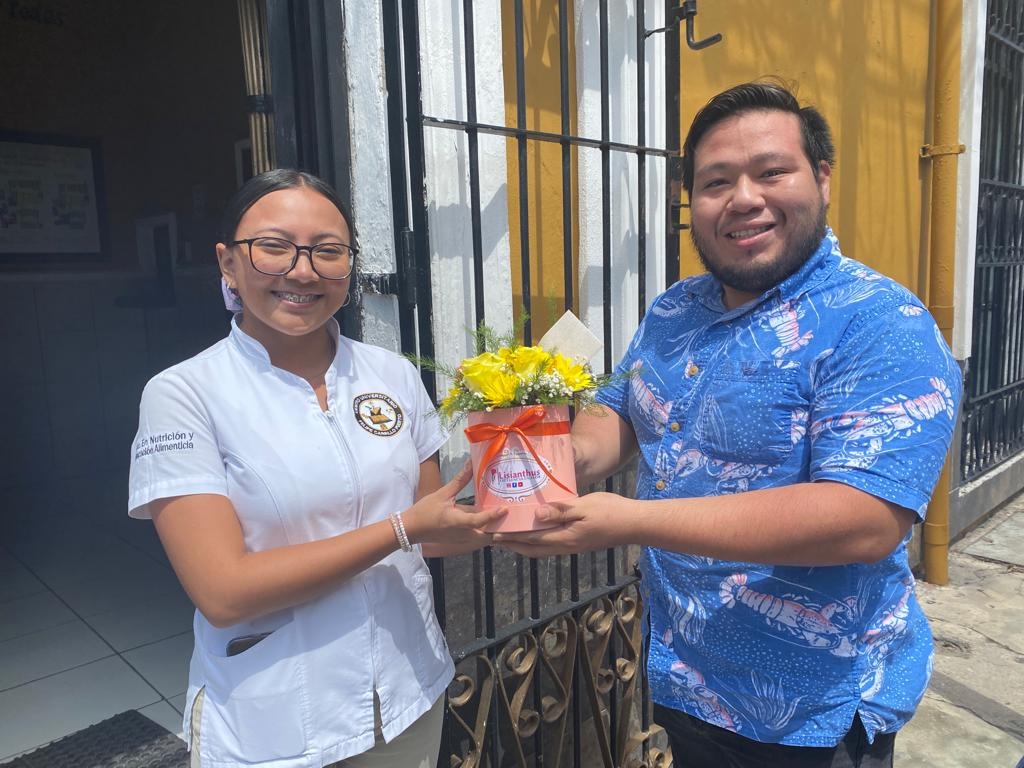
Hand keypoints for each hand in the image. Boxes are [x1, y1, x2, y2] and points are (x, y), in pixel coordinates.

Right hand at [404, 461, 504, 549]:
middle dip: (500, 530)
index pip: (478, 520)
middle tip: (511, 517)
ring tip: (504, 518)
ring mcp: (462, 539)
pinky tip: (491, 520)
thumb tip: (470, 464)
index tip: (505, 509)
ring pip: (483, 539)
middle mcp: (462, 533)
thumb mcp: (442, 494)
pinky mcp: (460, 540)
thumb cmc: (425, 511)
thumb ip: (459, 481)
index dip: (493, 516)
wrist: (411, 529)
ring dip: (494, 531)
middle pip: (487, 536)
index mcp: (457, 521)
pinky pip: (477, 538)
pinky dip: (486, 531)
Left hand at [492, 491, 627, 556]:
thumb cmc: (610, 511)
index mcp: (564, 537)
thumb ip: (560, 511)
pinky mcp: (579, 543)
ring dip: (524, 545)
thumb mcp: (584, 506)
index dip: (511, 537)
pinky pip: (552, 546)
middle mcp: (566, 546)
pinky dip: (538, 542)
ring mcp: (573, 547)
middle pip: (533, 549)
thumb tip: (535, 514)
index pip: (531, 539)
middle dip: (513, 545)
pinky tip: (537, 534)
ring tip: (510, 539)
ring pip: (542, 549)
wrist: (634, 524)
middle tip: (494, 539)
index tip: (493, 534)